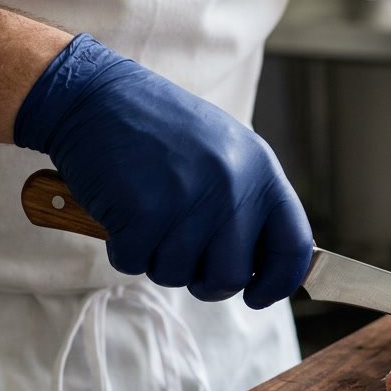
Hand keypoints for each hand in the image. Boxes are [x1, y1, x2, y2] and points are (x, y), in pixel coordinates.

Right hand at [14, 34, 311, 307]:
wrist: (97, 95)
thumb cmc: (161, 130)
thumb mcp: (226, 152)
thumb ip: (249, 202)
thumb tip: (263, 265)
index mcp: (261, 171)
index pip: (294, 247)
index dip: (278, 282)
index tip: (258, 295)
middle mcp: (233, 186)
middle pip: (232, 275)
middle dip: (205, 280)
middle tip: (182, 257)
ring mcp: (190, 199)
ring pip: (179, 274)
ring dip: (157, 259)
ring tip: (148, 217)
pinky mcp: (144, 212)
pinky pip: (135, 263)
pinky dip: (123, 248)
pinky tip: (122, 212)